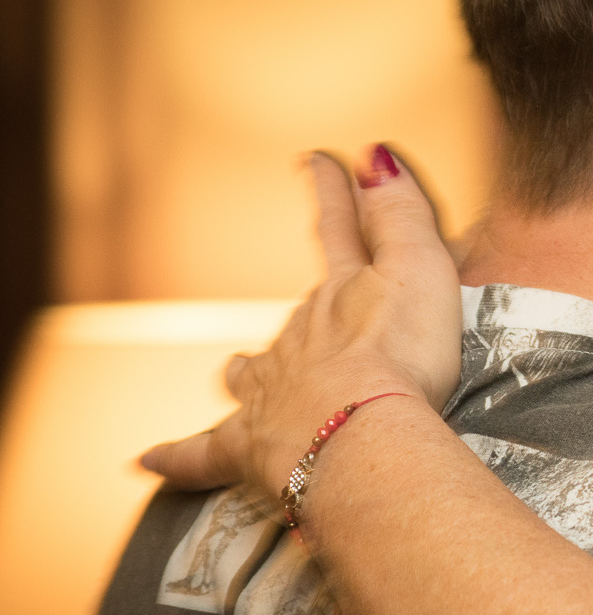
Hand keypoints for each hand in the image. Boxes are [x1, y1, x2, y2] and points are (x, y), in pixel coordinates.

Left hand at [140, 146, 462, 495]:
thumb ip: (403, 215)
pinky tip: (150, 459)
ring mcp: (268, 390)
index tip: (324, 162)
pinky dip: (178, 454)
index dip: (336, 193)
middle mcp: (298, 336)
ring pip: (251, 372)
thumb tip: (374, 155)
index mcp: (341, 294)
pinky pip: (205, 450)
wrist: (360, 437)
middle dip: (314, 303)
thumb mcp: (420, 270)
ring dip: (250, 369)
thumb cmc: (400, 361)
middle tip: (322, 299)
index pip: (340, 230)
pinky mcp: (249, 445)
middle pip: (301, 309)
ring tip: (243, 370)